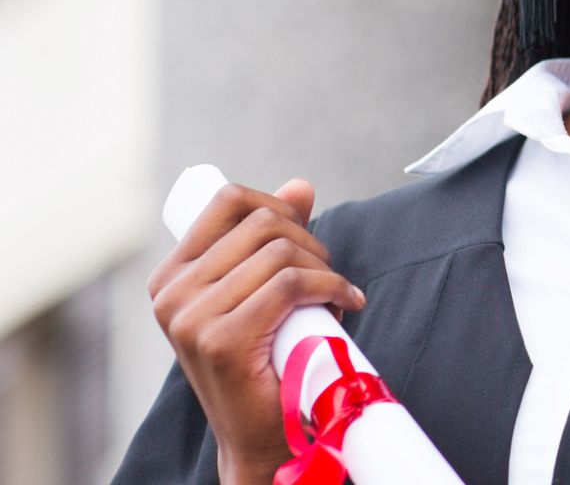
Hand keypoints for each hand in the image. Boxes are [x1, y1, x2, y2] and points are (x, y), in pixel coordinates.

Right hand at [146, 178, 365, 482]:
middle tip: (326, 274)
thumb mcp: (262, 291)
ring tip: (333, 294)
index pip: (228, 200)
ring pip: (280, 253)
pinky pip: (291, 285)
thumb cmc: (265, 362)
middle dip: (309, 241)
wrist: (261, 436)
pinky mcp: (221, 340)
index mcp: (173, 276)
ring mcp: (191, 318)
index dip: (277, 205)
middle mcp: (172, 294)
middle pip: (263, 223)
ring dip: (324, 268)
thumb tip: (301, 185)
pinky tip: (347, 303)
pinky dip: (331, 287)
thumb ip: (273, 239)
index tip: (302, 236)